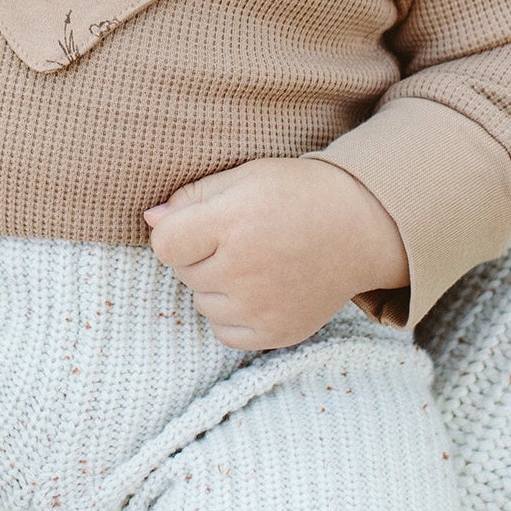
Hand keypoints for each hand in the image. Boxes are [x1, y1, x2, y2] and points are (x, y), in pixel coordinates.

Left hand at [144, 156, 407, 349]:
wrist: (361, 226)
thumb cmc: (297, 194)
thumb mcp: (244, 176)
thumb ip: (192, 197)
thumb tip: (150, 219)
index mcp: (231, 223)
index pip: (164, 245)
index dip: (175, 232)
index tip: (198, 224)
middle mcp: (243, 269)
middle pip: (182, 273)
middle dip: (199, 255)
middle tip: (237, 239)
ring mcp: (260, 307)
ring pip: (201, 303)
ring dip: (215, 285)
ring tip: (252, 262)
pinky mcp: (276, 333)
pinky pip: (224, 332)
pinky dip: (232, 314)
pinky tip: (257, 289)